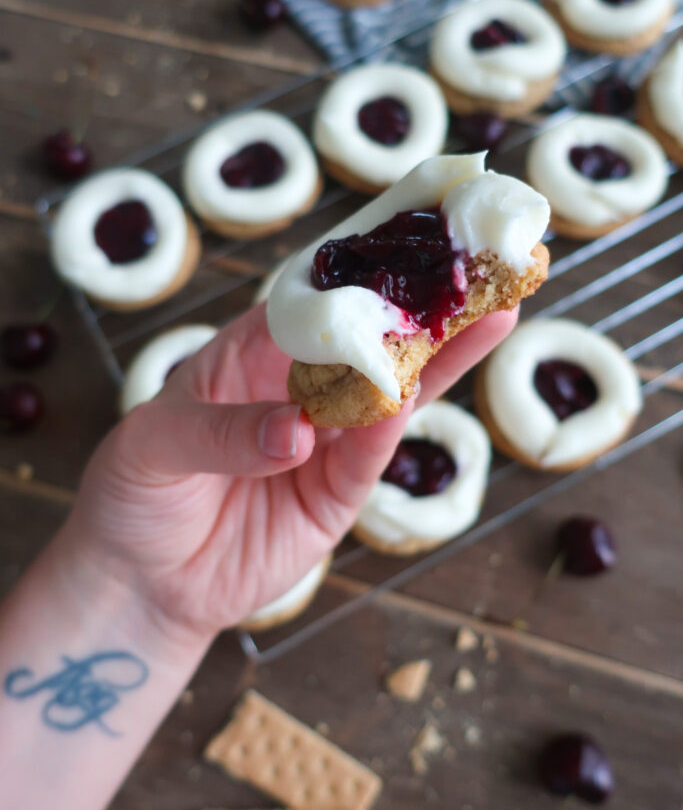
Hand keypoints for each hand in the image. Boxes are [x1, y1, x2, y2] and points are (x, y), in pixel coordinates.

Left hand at [64, 302, 516, 644]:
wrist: (141, 583)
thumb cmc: (135, 491)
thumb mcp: (155, 445)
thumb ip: (223, 431)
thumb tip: (297, 430)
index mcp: (252, 351)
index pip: (316, 295)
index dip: (364, 261)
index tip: (415, 227)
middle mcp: (298, 387)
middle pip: (371, 337)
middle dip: (425, 303)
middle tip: (485, 263)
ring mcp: (324, 440)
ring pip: (391, 391)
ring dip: (440, 356)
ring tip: (493, 312)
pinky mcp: (337, 494)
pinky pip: (371, 456)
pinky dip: (393, 427)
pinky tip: (418, 392)